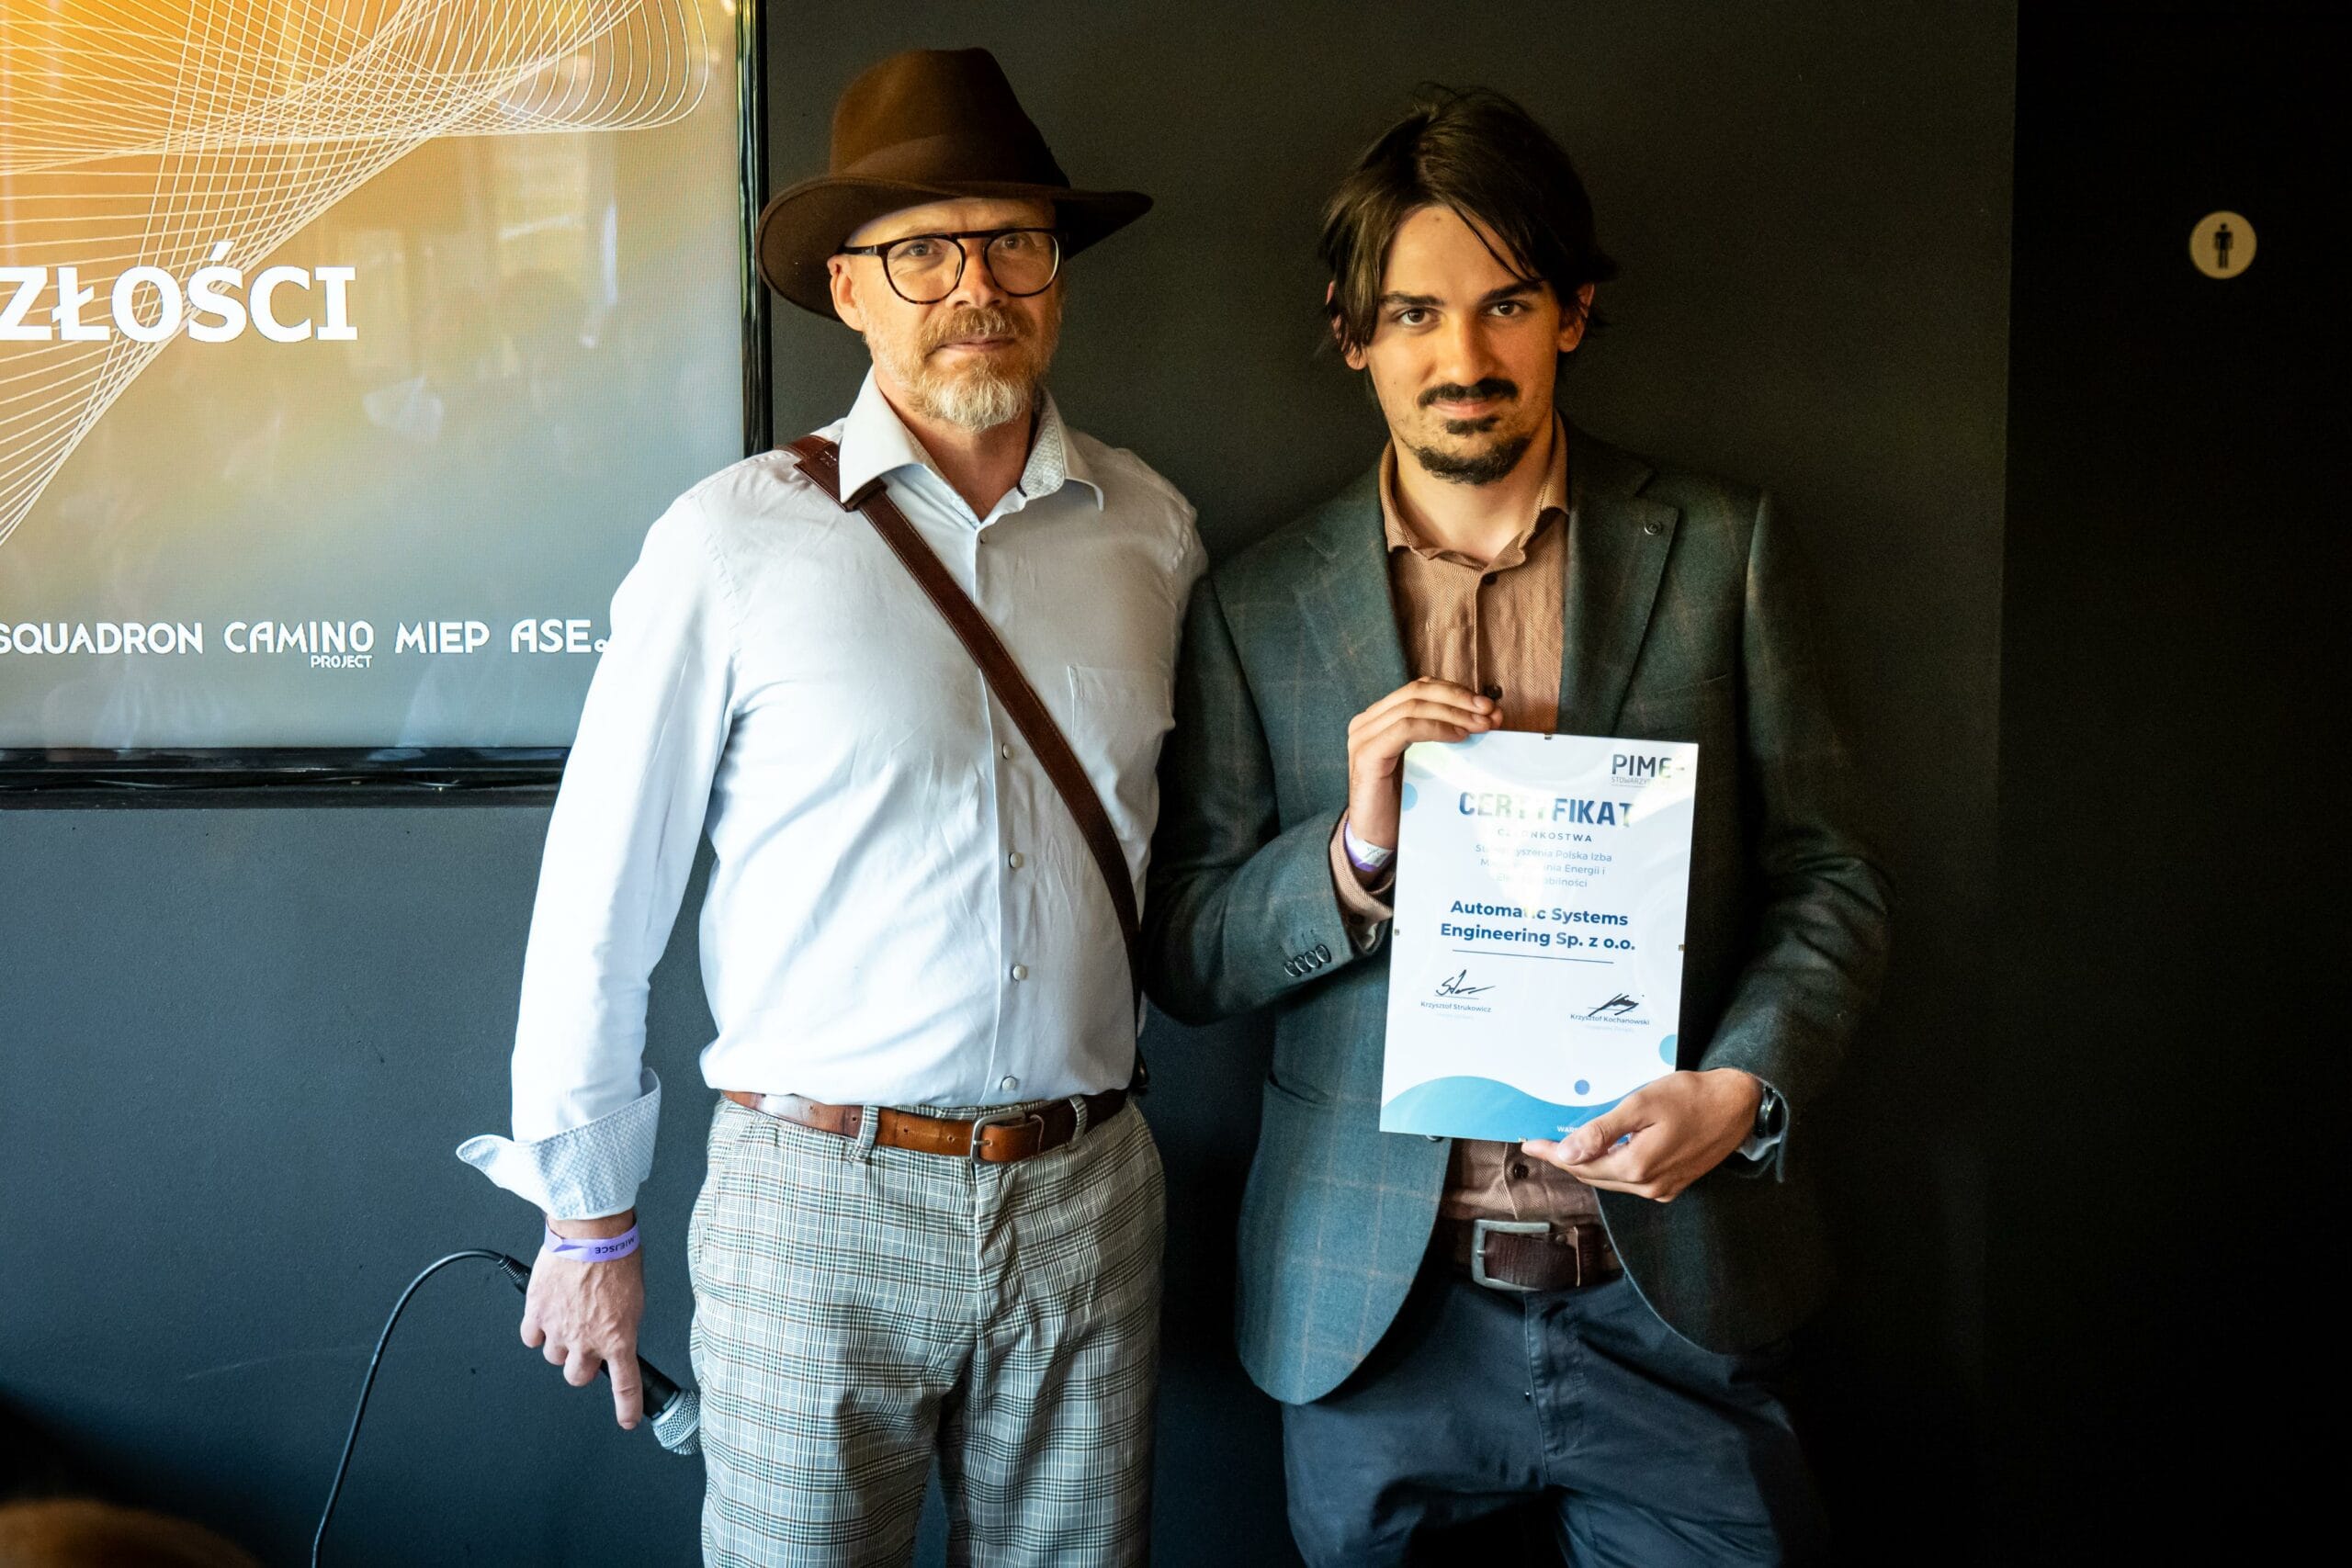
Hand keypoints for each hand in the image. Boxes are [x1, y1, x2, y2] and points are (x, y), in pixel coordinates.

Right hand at [520, 1213, 646, 1428]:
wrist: (591, 1234)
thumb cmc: (618, 1257)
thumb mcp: (634, 1297)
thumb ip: (623, 1324)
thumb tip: (616, 1333)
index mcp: (619, 1337)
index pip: (625, 1383)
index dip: (626, 1407)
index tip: (627, 1420)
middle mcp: (587, 1340)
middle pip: (579, 1376)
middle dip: (584, 1365)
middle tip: (586, 1346)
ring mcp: (559, 1330)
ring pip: (554, 1357)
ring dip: (561, 1344)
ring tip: (569, 1317)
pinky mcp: (536, 1314)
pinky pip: (531, 1338)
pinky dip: (537, 1331)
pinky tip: (546, 1315)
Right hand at [1345, 678, 1498, 850]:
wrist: (1376, 838)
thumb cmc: (1403, 802)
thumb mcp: (1427, 761)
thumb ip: (1446, 737)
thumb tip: (1488, 718)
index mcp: (1380, 718)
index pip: (1420, 689)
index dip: (1456, 692)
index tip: (1488, 706)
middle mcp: (1368, 721)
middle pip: (1418, 691)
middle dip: (1459, 699)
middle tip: (1490, 712)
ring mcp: (1364, 736)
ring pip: (1413, 706)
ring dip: (1453, 713)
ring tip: (1481, 726)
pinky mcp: (1367, 754)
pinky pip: (1405, 729)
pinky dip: (1436, 728)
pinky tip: (1458, 736)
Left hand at [1521, 1069, 1763, 1202]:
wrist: (1738, 1105)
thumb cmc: (1691, 1096)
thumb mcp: (1641, 1105)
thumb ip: (1602, 1131)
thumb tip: (1567, 1153)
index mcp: (1636, 1166)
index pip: (1581, 1165)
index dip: (1554, 1154)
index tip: (1530, 1145)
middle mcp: (1648, 1186)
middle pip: (1594, 1175)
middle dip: (1567, 1160)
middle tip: (1544, 1144)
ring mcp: (1663, 1189)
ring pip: (1613, 1179)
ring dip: (1589, 1164)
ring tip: (1568, 1147)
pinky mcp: (1674, 1185)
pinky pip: (1632, 1180)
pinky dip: (1613, 1167)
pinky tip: (1605, 1152)